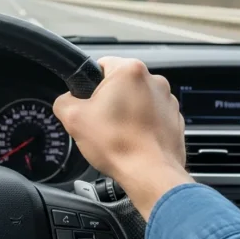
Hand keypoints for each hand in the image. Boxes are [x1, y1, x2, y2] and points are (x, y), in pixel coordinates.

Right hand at [53, 57, 192, 219]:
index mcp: (129, 70)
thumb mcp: (73, 119)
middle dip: (109, 100)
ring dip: (127, 112)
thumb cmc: (118, 145)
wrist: (150, 174)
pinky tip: (133, 141)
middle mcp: (154, 80)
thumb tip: (67, 101)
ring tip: (118, 134)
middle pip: (120, 83)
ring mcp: (168, 100)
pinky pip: (152, 116)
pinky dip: (142, 125)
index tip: (88, 102)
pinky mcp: (175, 118)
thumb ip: (63, 101)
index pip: (101, 64)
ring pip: (137, 99)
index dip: (89, 84)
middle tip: (100, 122)